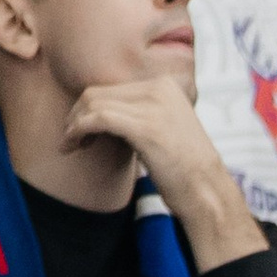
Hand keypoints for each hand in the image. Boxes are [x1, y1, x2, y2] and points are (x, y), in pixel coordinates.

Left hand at [66, 75, 265, 271]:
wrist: (207, 192)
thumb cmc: (182, 168)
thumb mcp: (162, 128)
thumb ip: (137, 113)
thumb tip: (96, 110)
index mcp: (165, 85)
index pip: (110, 88)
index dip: (88, 108)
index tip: (80, 130)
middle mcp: (160, 89)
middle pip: (98, 92)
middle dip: (77, 114)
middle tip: (70, 138)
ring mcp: (154, 106)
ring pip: (94, 103)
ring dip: (74, 125)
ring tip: (70, 145)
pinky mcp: (146, 127)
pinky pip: (98, 118)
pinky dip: (78, 130)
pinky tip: (74, 146)